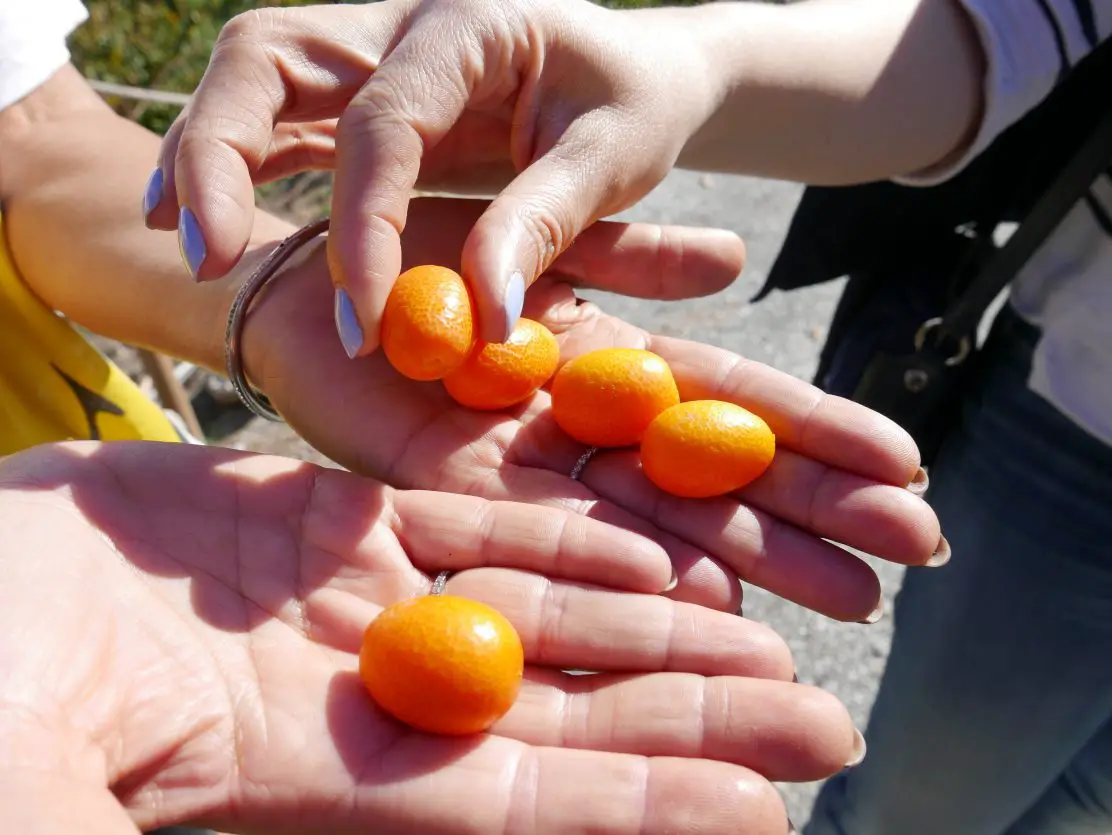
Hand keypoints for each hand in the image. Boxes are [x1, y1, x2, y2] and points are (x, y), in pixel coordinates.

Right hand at [0, 441, 856, 834]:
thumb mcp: (51, 810)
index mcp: (328, 780)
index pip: (530, 803)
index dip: (649, 806)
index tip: (765, 810)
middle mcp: (365, 694)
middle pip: (569, 707)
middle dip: (693, 712)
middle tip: (817, 716)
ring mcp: (349, 602)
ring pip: (539, 603)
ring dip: (652, 616)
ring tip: (761, 626)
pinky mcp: (322, 521)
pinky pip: (465, 515)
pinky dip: (554, 524)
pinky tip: (642, 538)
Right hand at [146, 0, 708, 344]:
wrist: (636, 71)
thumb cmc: (636, 106)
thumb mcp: (615, 157)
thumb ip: (543, 225)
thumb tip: (478, 316)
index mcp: (467, 24)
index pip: (385, 120)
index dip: (364, 224)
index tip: (364, 321)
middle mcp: (398, 22)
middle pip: (269, 55)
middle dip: (221, 152)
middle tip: (207, 256)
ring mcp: (368, 50)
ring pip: (252, 77)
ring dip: (206, 155)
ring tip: (184, 241)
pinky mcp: (357, 94)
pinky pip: (276, 118)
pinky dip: (234, 165)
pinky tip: (203, 223)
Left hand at [242, 197, 941, 621]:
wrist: (309, 271)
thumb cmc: (424, 244)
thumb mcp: (548, 236)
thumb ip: (631, 254)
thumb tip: (736, 258)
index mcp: (607, 370)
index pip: (730, 405)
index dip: (815, 432)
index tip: (905, 461)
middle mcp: (580, 433)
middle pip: (712, 477)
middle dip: (813, 510)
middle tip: (918, 549)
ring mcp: (524, 473)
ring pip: (653, 522)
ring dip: (752, 557)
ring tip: (852, 600)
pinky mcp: (451, 495)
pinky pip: (550, 537)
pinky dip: (631, 567)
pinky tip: (711, 599)